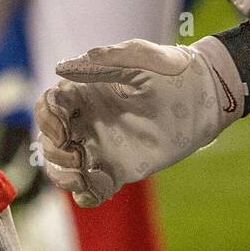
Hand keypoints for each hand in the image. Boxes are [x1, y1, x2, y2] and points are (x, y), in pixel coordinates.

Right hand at [34, 37, 244, 205]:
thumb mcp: (139, 58)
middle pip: (49, 140)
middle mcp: (87, 120)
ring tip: (83, 173)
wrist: (203, 98)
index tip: (62, 128)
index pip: (49, 106)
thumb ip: (104, 60)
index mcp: (85, 91)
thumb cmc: (170, 70)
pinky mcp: (118, 170)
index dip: (46, 118)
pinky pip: (90, 189)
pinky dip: (86, 193)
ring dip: (62, 175)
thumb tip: (61, 68)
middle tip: (76, 154)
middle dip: (52, 150)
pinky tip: (102, 185)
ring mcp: (101, 146)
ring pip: (63, 167)